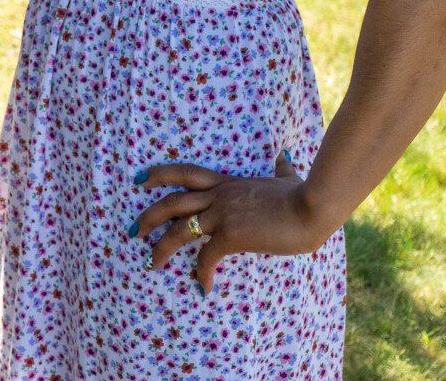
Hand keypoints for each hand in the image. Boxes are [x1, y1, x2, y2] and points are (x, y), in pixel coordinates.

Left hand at [132, 153, 324, 292]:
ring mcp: (223, 214)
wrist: (312, 207)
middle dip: (149, 216)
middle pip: (172, 201)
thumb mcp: (287, 176)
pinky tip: (203, 287)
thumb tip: (283, 157)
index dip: (160, 174)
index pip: (185, 173)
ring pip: (179, 230)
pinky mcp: (231, 234)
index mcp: (227, 182)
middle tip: (133, 230)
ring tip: (151, 263)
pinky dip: (202, 274)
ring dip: (161, 247)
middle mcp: (219, 195)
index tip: (141, 180)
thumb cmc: (304, 193)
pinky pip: (206, 257)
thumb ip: (279, 169)